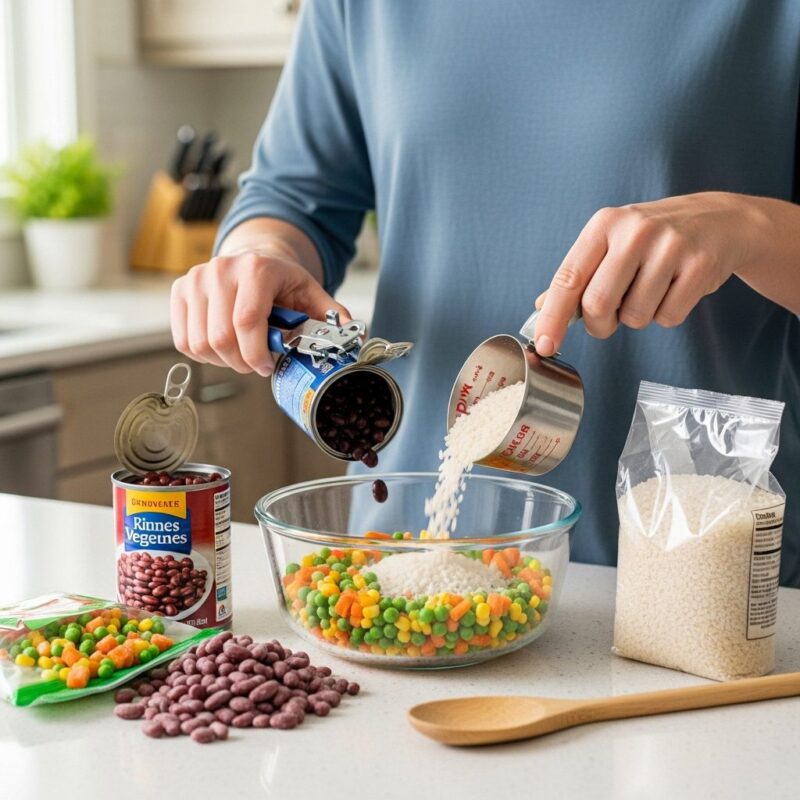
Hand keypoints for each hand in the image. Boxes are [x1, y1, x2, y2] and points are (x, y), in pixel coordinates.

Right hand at [171, 251, 349, 376]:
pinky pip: (184, 340)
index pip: (246, 321)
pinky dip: (203, 354)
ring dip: (222, 360)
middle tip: (257, 364)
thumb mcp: (312, 295)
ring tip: (241, 353)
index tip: (268, 367)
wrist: (253, 259)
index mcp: (256, 269)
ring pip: (200, 343)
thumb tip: (354, 337)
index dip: (256, 353)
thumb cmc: (283, 283)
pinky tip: (222, 348)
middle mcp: (221, 269)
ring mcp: (196, 279)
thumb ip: (331, 316)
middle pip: (221, 337)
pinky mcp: (180, 291)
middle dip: (242, 362)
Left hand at [532, 192, 767, 355]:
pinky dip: (666, 315)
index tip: (545, 344)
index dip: (553, 317)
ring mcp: (670, 246)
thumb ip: (578, 275)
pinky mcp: (700, 266)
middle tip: (609, 319)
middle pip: (598, 304)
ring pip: (634, 316)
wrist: (720, 220)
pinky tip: (674, 289)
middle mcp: (635, 231)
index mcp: (604, 224)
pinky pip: (668, 317)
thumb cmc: (654, 238)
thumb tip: (541, 307)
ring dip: (636, 318)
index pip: (568, 278)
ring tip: (650, 291)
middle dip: (600, 325)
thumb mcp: (611, 242)